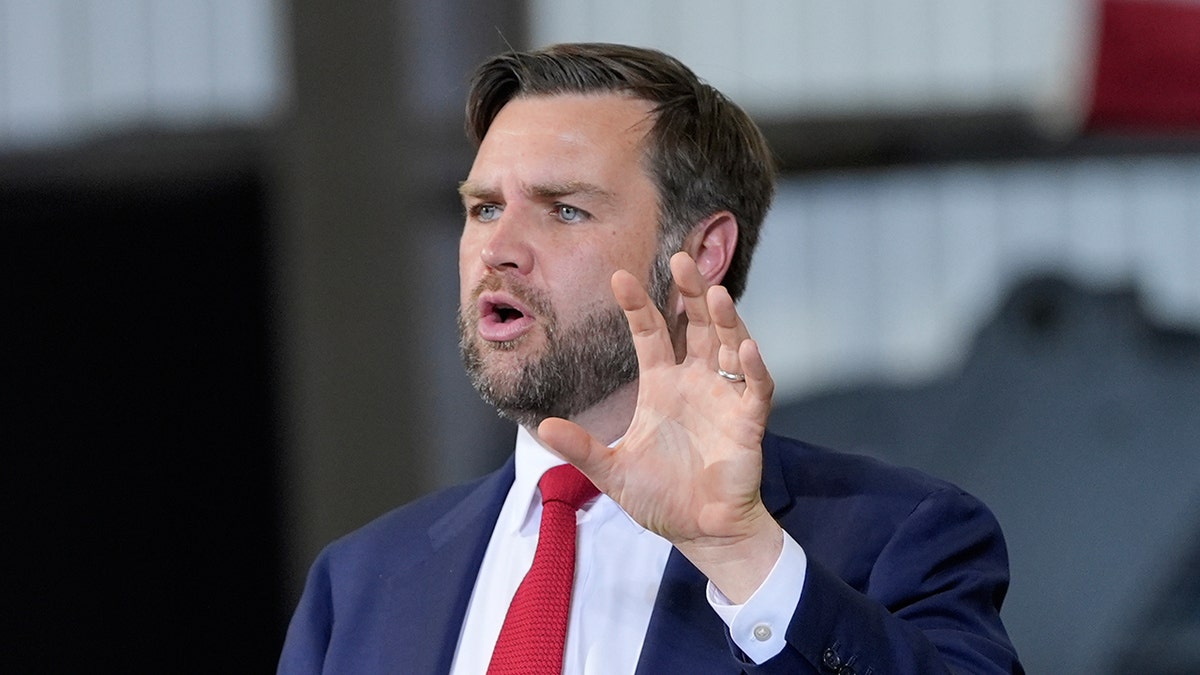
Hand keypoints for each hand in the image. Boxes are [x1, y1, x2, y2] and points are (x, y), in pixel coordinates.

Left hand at [539, 252, 781, 601]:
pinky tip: (744, 347)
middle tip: (681, 258)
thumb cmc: (661, 498)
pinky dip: (752, 367)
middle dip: (691, 292)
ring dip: (725, 320)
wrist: (700, 532)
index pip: (651, 333)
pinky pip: (755, 388)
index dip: (638, 305)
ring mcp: (725, 398)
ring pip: (729, 346)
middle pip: (696, 325)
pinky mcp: (748, 422)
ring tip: (716, 293)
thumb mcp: (612, 472)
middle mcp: (696, 382)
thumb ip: (582, 449)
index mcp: (662, 385)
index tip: (619, 276)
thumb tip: (543, 427)